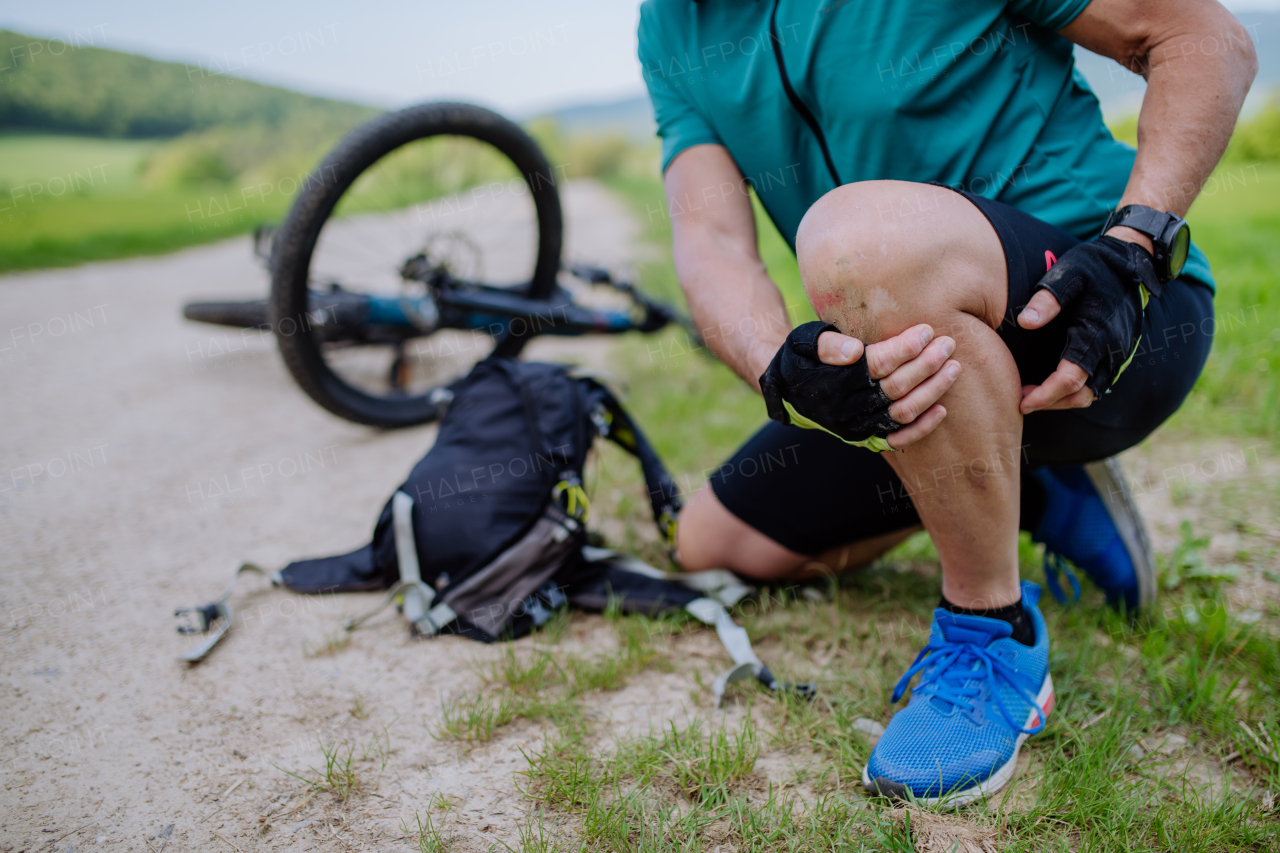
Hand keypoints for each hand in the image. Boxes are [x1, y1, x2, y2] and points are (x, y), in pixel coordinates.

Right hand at [760, 321, 960, 450]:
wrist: (789, 393)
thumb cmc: (801, 358)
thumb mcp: (803, 342)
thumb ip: (826, 344)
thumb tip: (854, 351)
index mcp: (832, 381)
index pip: (876, 365)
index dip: (903, 349)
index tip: (926, 330)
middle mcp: (846, 407)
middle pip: (894, 387)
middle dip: (925, 364)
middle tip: (947, 344)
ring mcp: (858, 425)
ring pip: (902, 412)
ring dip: (932, 391)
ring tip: (954, 367)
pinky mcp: (867, 438)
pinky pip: (899, 438)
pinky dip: (922, 427)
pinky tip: (943, 409)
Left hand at [1016, 235, 1159, 413]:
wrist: (1129, 262)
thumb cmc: (1094, 266)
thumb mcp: (1069, 274)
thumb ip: (1049, 298)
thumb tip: (1027, 322)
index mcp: (1096, 334)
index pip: (1070, 378)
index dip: (1045, 395)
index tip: (1021, 402)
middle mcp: (1111, 350)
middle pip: (1080, 394)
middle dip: (1050, 402)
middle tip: (1020, 399)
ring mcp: (1116, 355)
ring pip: (1091, 393)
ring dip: (1063, 399)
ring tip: (1032, 393)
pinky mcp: (1116, 354)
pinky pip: (1096, 383)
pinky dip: (1074, 390)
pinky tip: (1051, 382)